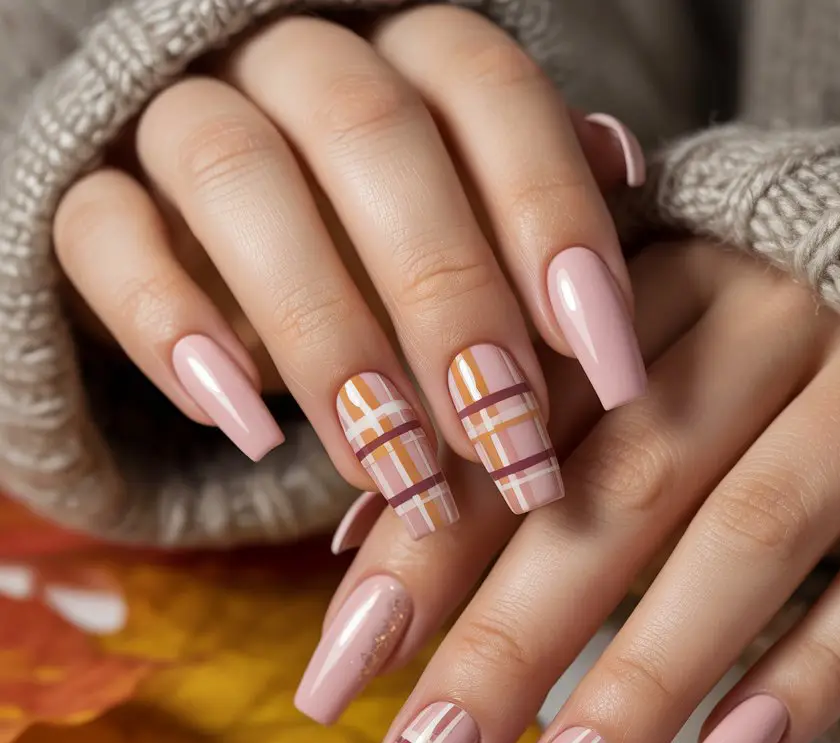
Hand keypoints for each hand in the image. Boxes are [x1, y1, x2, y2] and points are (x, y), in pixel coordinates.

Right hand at [52, 7, 644, 536]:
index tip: (609, 364)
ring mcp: (180, 118)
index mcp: (403, 56)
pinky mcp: (94, 198)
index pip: (489, 95)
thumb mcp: (468, 225)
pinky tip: (247, 432)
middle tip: (504, 445)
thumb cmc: (376, 237)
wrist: (215, 236)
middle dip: (449, 300)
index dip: (553, 221)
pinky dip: (175, 333)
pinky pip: (107, 238)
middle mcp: (293, 62)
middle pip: (371, 134)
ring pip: (239, 180)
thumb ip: (531, 208)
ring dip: (327, 337)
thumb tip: (624, 168)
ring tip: (392, 469)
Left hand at [303, 239, 839, 742]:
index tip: (336, 675)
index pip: (518, 423)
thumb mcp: (634, 335)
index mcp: (663, 277)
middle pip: (616, 497)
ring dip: (632, 694)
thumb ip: (513, 426)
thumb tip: (358, 540)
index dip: (422, 549)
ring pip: (747, 545)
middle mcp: (770, 315)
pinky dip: (809, 679)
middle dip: (501, 654)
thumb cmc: (763, 322)